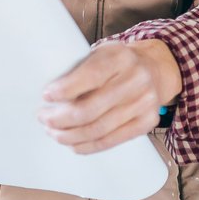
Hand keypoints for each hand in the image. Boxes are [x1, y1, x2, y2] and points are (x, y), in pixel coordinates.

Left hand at [39, 39, 181, 153]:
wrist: (154, 69)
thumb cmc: (117, 63)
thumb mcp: (101, 53)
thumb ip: (80, 69)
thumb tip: (49, 95)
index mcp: (120, 57)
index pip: (90, 76)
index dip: (65, 89)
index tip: (46, 95)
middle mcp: (135, 79)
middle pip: (91, 109)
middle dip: (61, 118)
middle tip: (44, 118)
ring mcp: (144, 102)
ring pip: (99, 129)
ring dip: (71, 135)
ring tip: (54, 133)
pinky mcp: (147, 122)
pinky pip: (112, 140)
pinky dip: (89, 145)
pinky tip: (74, 144)